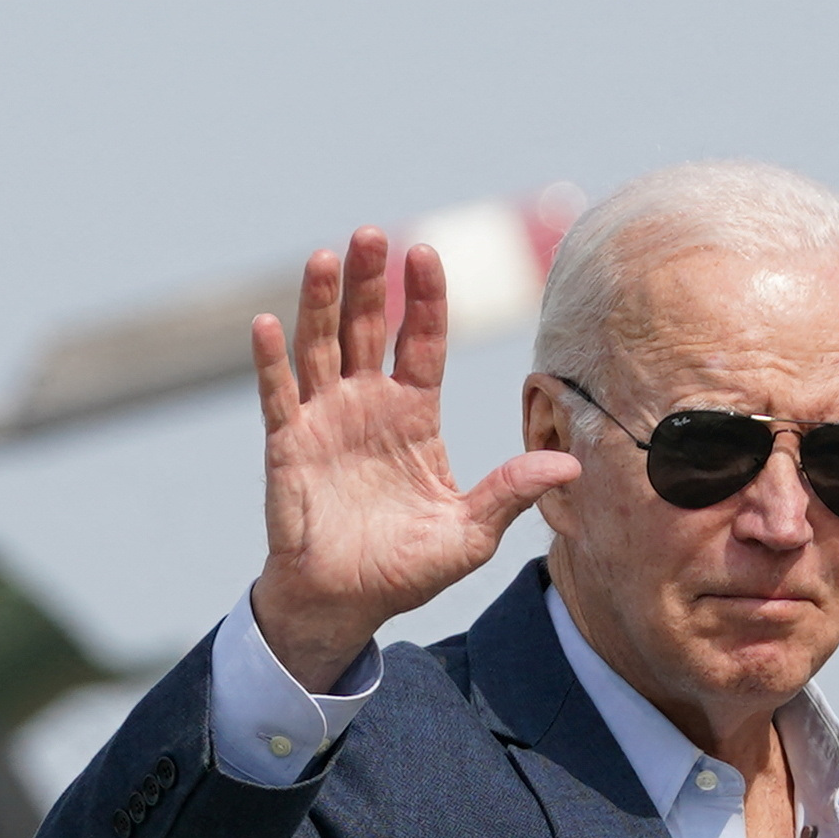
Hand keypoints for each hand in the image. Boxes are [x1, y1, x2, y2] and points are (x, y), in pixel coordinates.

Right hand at [246, 227, 577, 690]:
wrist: (346, 603)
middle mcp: (368, 405)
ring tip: (327, 257)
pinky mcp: (287, 445)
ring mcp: (324, 419)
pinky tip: (267, 323)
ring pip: (321, 346)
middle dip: (373, 281)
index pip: (423, 342)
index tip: (428, 253)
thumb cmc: (406, 569)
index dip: (426, 300)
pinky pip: (278, 395)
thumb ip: (512, 491)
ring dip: (321, 302)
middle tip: (374, 234)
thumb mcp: (471, 533)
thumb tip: (571, 463)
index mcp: (414, 416)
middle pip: (370, 328)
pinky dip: (271, 360)